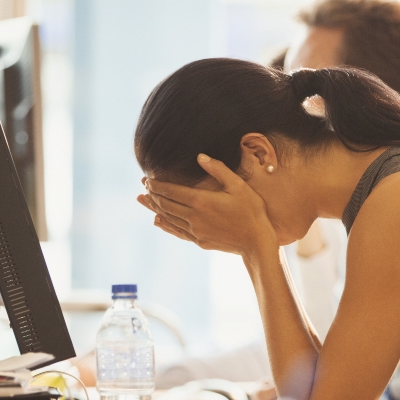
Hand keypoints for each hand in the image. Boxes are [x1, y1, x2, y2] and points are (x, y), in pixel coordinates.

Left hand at [137, 154, 278, 258]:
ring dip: (154, 208)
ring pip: (168, 218)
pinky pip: (177, 231)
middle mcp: (194, 217)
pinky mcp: (199, 241)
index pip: (172, 191)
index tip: (147, 179)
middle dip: (153, 194)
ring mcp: (195, 231)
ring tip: (143, 200)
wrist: (257, 242)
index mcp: (201, 201)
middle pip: (166, 204)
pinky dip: (165, 225)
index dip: (157, 185)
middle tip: (143, 186)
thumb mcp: (238, 186)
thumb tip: (200, 157)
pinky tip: (158, 221)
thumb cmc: (251, 211)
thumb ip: (218, 170)